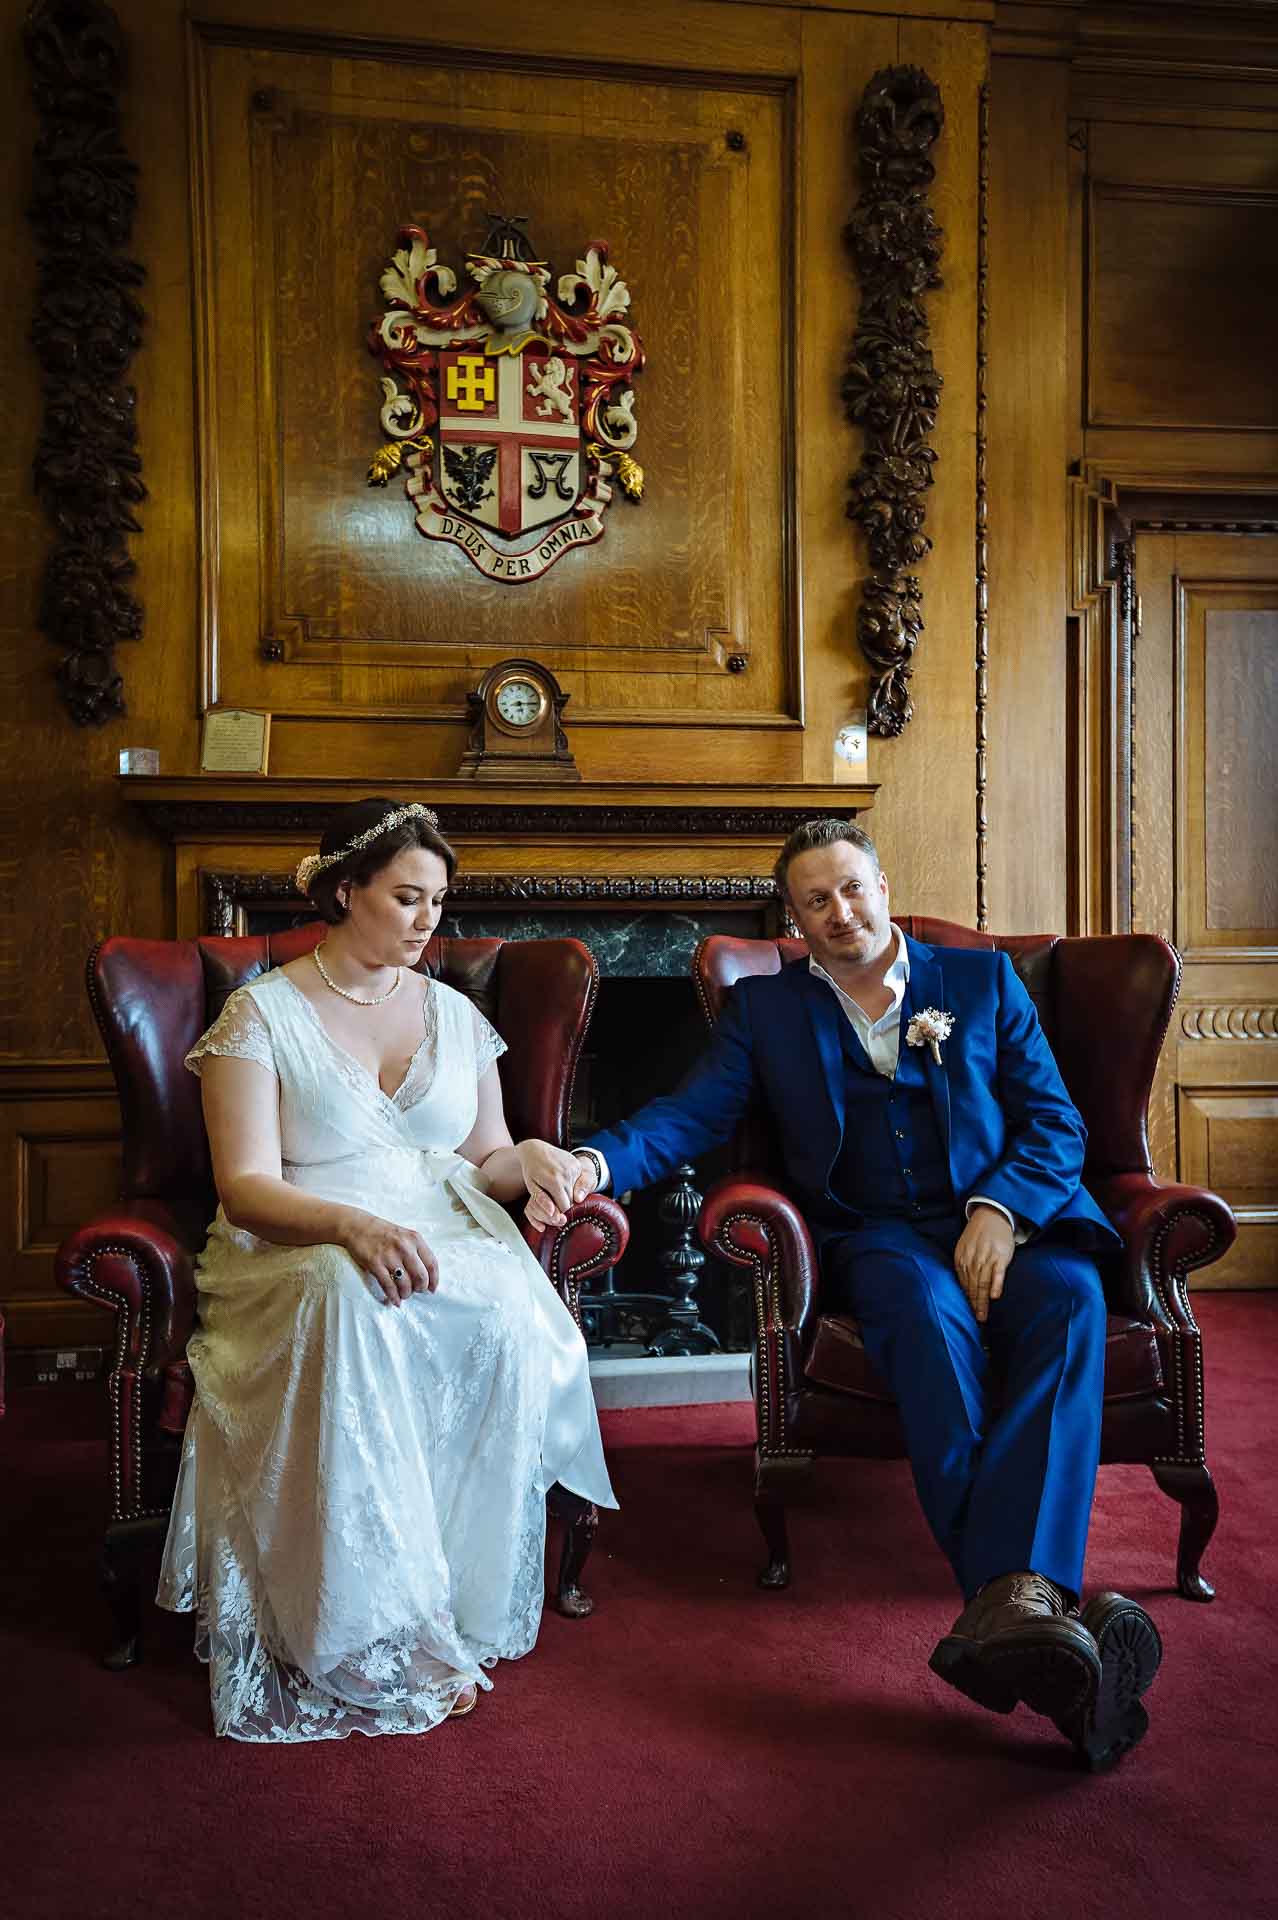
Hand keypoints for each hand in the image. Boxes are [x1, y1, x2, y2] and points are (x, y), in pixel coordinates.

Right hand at [339, 1209, 438, 1306]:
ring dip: (406, 1294)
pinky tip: (395, 1300)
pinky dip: (393, 1297)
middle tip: (417, 1291)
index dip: (434, 1280)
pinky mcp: (375, 1264)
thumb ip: (416, 1251)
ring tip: (404, 1295)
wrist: (358, 1226)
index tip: (432, 1289)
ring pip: (405, 1284)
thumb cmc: (383, 1233)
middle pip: (421, 1277)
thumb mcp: (404, 1236)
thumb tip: (426, 1276)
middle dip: (420, 1289)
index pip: (432, 1264)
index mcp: (415, 1239)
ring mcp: (389, 1256)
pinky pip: (388, 1286)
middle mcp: (405, 1247)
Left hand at [518, 1139, 596, 1230]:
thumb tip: (553, 1213)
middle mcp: (567, 1175)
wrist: (535, 1149)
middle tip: (550, 1194)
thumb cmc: (531, 1169)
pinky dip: (570, 1184)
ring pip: (575, 1191)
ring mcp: (573, 1168)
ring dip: (566, 1193)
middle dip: (562, 1201)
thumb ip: (542, 1201)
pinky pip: (577, 1181)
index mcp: (555, 1182)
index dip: (557, 1210)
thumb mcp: (532, 1186)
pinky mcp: (577, 1164)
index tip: (549, 1206)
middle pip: (571, 1200)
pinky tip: (560, 1178)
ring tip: (554, 1185)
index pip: (564, 1206)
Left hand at [953, 1204, 1013, 1324]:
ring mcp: (986, 1258)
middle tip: (976, 1321)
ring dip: (982, 1301)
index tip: (967, 1314)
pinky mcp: (1000, 1256)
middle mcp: (972, 1260)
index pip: (963, 1284)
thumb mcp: (965, 1248)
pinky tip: (995, 1296)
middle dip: (974, 1305)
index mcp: (962, 1259)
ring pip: (983, 1283)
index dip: (966, 1300)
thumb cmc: (979, 1234)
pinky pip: (998, 1273)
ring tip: (983, 1316)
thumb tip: (964, 1286)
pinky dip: (996, 1284)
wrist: (991, 1214)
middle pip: (972, 1287)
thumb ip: (964, 1266)